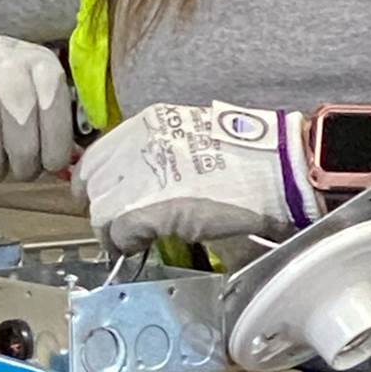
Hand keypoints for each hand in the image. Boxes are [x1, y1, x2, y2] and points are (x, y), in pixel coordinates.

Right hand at [0, 39, 75, 183]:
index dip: (55, 139)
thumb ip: (54, 129)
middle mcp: (5, 58)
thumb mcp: (36, 99)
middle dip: (24, 154)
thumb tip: (69, 166)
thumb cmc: (2, 96)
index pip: (52, 101)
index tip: (51, 164)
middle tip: (23, 172)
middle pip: (19, 112)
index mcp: (39, 62)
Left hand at [76, 102, 313, 249]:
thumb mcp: (193, 144)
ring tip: (130, 241)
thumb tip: (147, 189)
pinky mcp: (147, 206)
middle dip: (100, 206)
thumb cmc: (250, 159)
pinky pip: (118, 229)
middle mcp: (137, 143)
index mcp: (148, 124)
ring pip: (100, 208)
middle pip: (92, 181)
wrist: (278, 169)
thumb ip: (163, 160)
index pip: (98, 156)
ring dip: (111, 228)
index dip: (100, 184)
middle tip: (115, 227)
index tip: (108, 202)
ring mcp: (139, 174)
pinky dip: (124, 243)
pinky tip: (139, 247)